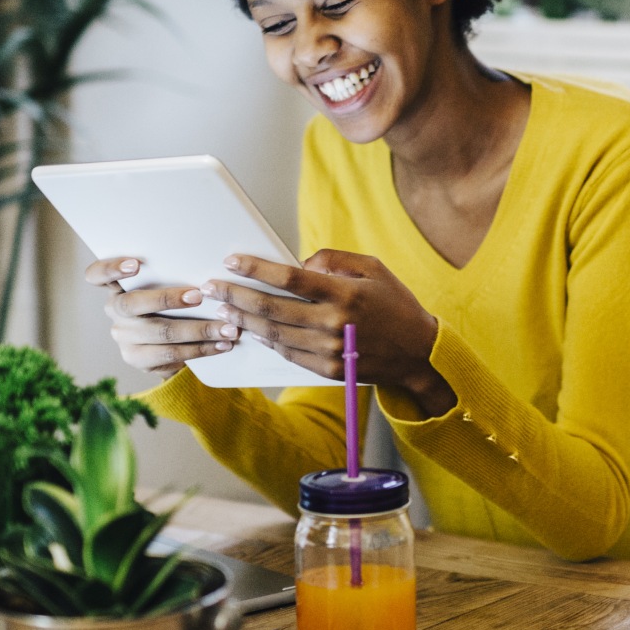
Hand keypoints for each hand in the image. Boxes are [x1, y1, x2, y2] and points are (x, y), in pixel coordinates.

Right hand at [84, 257, 238, 377]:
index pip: (97, 275)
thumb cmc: (173, 303)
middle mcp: (115, 311)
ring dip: (199, 330)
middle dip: (167, 299)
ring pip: (160, 333)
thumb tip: (209, 262)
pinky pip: (171, 355)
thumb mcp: (167, 285)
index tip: (136, 264)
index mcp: (117, 287)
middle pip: (131, 304)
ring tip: (227, 328)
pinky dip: (201, 349)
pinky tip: (222, 345)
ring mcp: (124, 337)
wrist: (170, 345)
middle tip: (199, 296)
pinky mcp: (138, 359)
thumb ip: (172, 275)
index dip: (111, 269)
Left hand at [204, 250, 456, 415]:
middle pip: (272, 308)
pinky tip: (251, 329)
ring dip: (243, 320)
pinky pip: (287, 353)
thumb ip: (334, 259)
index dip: (255, 268)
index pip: (289, 278)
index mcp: (345, 293)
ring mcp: (329, 350)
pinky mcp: (327, 369)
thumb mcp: (374, 268)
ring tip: (222, 309)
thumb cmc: (396, 304)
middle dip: (235, 296)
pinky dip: (266, 340)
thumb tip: (298, 263)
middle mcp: (334, 323)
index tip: (231, 260)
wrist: (418, 354)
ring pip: (273, 333)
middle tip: (211, 287)